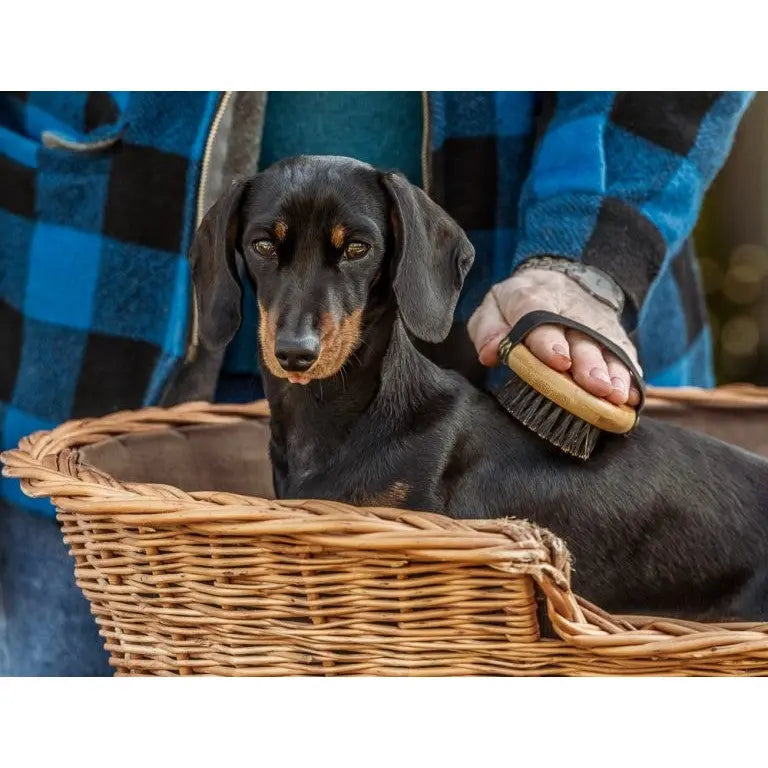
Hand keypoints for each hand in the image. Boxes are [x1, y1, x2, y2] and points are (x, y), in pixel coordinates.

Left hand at [467, 269, 641, 405]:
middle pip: (580, 336)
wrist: (555, 281)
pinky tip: (633, 395)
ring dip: (613, 372)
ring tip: (616, 395)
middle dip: (589, 362)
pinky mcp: (613, 333)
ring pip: (606, 345)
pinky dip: (629, 374)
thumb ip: (488, 329)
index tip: (559, 362)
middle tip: (595, 386)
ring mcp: (595, 321)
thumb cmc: (517, 304)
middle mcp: (568, 309)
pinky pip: (624, 353)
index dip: (549, 340)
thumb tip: (491, 353)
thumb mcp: (494, 307)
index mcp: (532, 298)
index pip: (539, 316)